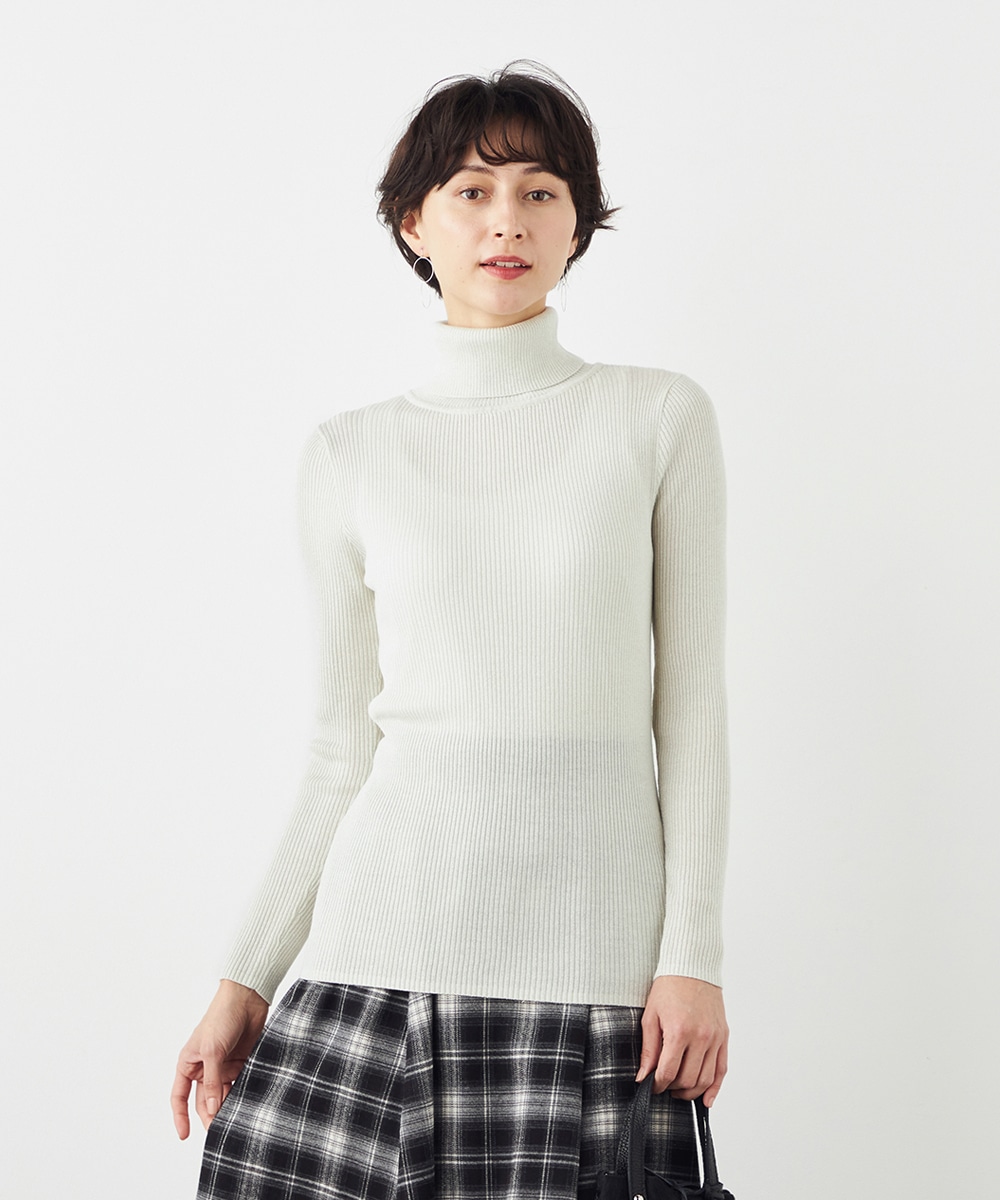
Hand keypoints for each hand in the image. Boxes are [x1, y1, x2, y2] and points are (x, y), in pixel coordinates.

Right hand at [171, 979, 269, 1138]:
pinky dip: (240, 1095)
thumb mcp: (213, 1051)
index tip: (184, 1135)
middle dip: (208, 1116)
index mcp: (188, 1063)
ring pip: (221, 1095)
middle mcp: (203, 1067)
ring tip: (233, 1121)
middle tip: (218, 1131)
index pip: (179, 1095)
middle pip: (202, 1100)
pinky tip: (245, 1105)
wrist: (247, 999)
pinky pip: (237, 1084)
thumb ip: (212, 1081)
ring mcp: (222, 1065)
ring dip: (226, 1107)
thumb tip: (211, 1108)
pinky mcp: (239, 1062)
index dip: (180, 1116)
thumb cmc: (222, 1017)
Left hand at [634, 974, 728, 1105]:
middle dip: (673, 1089)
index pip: (668, 1072)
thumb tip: (643, 1077)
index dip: (657, 1085)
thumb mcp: (650, 1016)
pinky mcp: (724, 1037)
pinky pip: (722, 1070)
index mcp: (679, 1031)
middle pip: (688, 1080)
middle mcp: (701, 1037)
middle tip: (663, 1087)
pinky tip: (706, 1100)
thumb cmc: (669, 988)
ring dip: (691, 1092)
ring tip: (678, 1090)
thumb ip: (648, 1049)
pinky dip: (715, 1088)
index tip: (651, 1086)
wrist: (692, 967)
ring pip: (705, 1079)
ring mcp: (715, 1038)